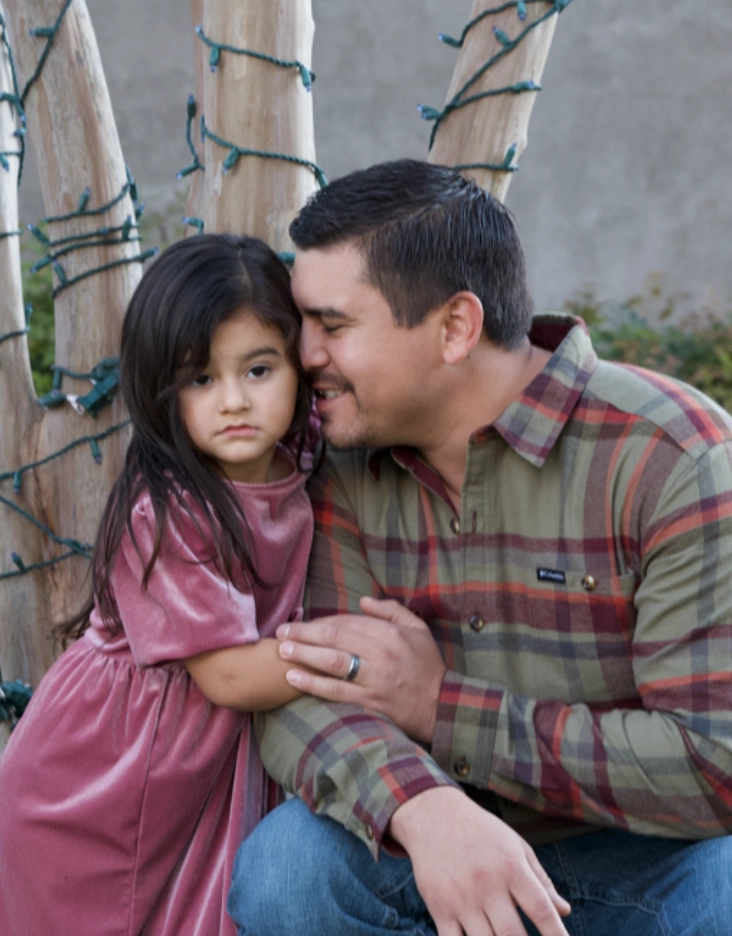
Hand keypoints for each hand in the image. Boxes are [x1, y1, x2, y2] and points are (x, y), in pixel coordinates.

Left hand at [278, 596, 446, 744]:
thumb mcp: (417, 629)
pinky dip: (313, 684)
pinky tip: (295, 678)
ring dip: (304, 656)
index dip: (322, 622)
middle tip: (281, 632)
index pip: (347, 622)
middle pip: (335, 639)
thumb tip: (363, 600)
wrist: (441, 706)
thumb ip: (391, 611)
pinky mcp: (370, 703)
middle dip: (305, 634)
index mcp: (390, 634)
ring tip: (282, 651)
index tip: (303, 623)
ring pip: (332, 664)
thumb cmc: (427, 665)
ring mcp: (374, 680)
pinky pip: (336, 692)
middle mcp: (381, 654)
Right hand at [389, 787, 570, 935]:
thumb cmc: (482, 832)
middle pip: (512, 935)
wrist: (434, 815)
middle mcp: (487, 884)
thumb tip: (564, 911)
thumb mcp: (515, 846)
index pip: (541, 909)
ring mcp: (461, 898)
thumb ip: (540, 880)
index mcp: (511, 868)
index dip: (556, 934)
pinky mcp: (439, 907)